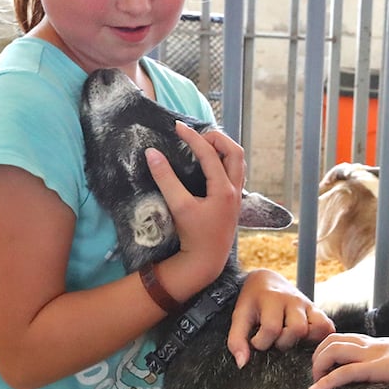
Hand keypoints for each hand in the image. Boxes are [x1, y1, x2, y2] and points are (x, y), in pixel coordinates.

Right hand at [146, 121, 244, 279]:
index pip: (209, 154)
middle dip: (217, 138)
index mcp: (224, 190)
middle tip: (196, 134)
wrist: (205, 262)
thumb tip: (152, 153)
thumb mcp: (178, 206)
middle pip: (234, 152)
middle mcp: (235, 191)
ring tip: (203, 144)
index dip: (192, 138)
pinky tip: (210, 164)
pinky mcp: (232, 203)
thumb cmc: (193, 236)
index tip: (177, 127)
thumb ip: (165, 179)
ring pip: (237, 163)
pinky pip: (234, 174)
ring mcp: (236, 197)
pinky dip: (224, 163)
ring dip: (223, 150)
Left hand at [228, 269, 334, 367]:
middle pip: (297, 329)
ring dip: (303, 340)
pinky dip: (319, 336)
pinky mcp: (316, 310)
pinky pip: (327, 326)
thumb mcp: (239, 316)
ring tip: (290, 340)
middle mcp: (293, 300)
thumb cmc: (252, 301)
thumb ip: (236, 340)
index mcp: (272, 299)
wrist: (266, 280)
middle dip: (283, 342)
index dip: (261, 342)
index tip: (255, 340)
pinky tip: (304, 340)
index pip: (272, 328)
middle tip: (274, 341)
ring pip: (317, 327)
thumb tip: (242, 364)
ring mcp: (307, 304)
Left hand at [308, 334, 388, 388]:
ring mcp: (370, 355)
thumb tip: (382, 376)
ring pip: (332, 351)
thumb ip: (385, 365)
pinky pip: (343, 372)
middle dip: (317, 357)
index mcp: (372, 343)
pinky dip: (325, 382)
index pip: (340, 337)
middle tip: (318, 377)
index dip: (325, 349)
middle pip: (330, 340)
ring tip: (317, 384)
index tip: (323, 367)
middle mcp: (367, 345)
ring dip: (318, 367)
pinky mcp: (373, 369)